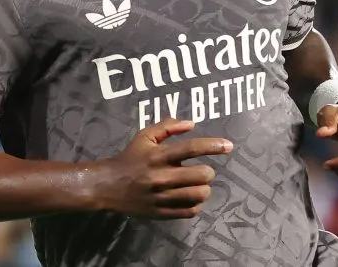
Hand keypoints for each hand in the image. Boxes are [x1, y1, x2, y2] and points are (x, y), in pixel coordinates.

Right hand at [92, 118, 232, 218]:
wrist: (109, 186)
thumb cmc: (130, 158)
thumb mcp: (145, 136)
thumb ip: (167, 126)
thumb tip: (191, 124)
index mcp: (159, 156)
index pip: (191, 148)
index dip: (213, 146)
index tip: (228, 146)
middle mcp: (162, 176)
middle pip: (202, 175)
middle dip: (207, 172)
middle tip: (202, 171)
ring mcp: (162, 197)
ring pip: (199, 195)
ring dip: (204, 189)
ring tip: (197, 185)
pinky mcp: (162, 213)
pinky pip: (190, 211)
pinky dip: (195, 204)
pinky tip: (189, 198)